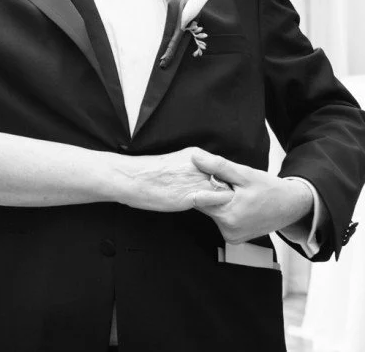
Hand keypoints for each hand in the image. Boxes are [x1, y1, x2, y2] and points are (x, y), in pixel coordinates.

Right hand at [118, 147, 234, 211]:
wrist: (131, 178)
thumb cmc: (148, 172)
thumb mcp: (176, 161)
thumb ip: (193, 167)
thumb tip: (204, 176)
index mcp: (195, 155)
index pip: (221, 168)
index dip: (226, 179)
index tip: (229, 187)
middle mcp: (198, 166)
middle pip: (225, 179)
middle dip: (228, 189)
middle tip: (233, 199)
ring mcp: (194, 180)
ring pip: (222, 190)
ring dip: (225, 199)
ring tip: (227, 208)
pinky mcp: (189, 195)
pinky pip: (212, 200)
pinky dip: (217, 204)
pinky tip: (217, 209)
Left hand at [191, 150, 313, 243]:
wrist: (292, 205)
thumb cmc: (270, 189)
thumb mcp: (244, 174)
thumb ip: (218, 166)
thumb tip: (196, 158)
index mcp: (229, 217)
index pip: (198, 199)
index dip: (200, 185)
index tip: (207, 176)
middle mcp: (228, 231)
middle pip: (205, 207)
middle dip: (210, 193)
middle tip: (226, 184)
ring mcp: (232, 237)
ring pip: (213, 213)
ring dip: (217, 201)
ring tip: (233, 193)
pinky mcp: (235, 238)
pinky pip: (222, 220)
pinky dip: (224, 209)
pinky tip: (236, 202)